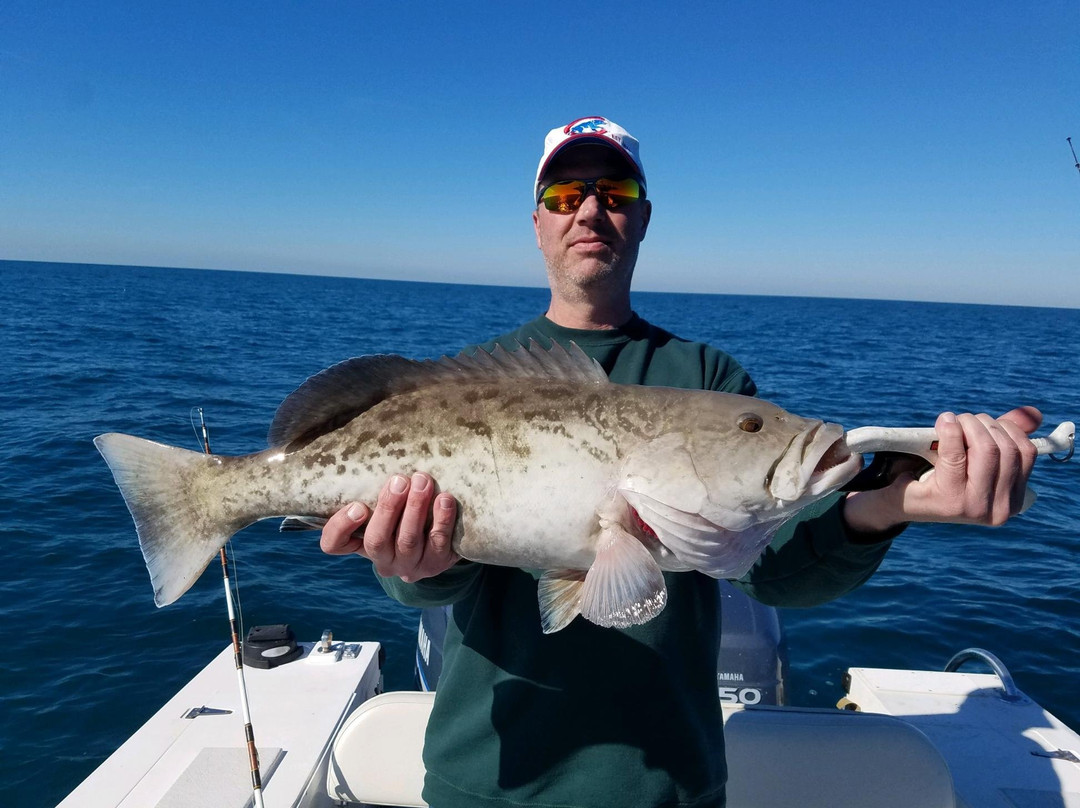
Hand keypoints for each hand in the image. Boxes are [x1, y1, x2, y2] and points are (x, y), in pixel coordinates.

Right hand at [320, 473, 459, 581]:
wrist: (443, 544)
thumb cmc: (406, 515)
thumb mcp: (386, 507)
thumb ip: (376, 490)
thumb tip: (377, 452)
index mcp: (362, 543)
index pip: (334, 544)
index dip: (340, 527)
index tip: (357, 505)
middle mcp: (384, 560)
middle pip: (377, 540)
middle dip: (388, 508)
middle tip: (399, 480)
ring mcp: (410, 565)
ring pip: (408, 540)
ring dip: (415, 508)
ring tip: (422, 481)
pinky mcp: (437, 563)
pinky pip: (439, 542)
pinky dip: (442, 519)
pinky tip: (445, 499)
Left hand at [844, 406, 1041, 532]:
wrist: (897, 499)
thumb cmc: (938, 472)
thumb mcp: (975, 455)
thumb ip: (1004, 435)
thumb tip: (1032, 414)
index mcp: (1014, 500)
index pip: (1026, 452)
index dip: (1007, 428)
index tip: (983, 423)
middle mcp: (1000, 510)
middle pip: (1006, 449)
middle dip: (983, 424)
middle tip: (962, 419)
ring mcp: (976, 509)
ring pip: (986, 449)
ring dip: (967, 424)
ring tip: (950, 422)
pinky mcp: (950, 502)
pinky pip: (956, 455)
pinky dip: (951, 431)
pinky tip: (942, 423)